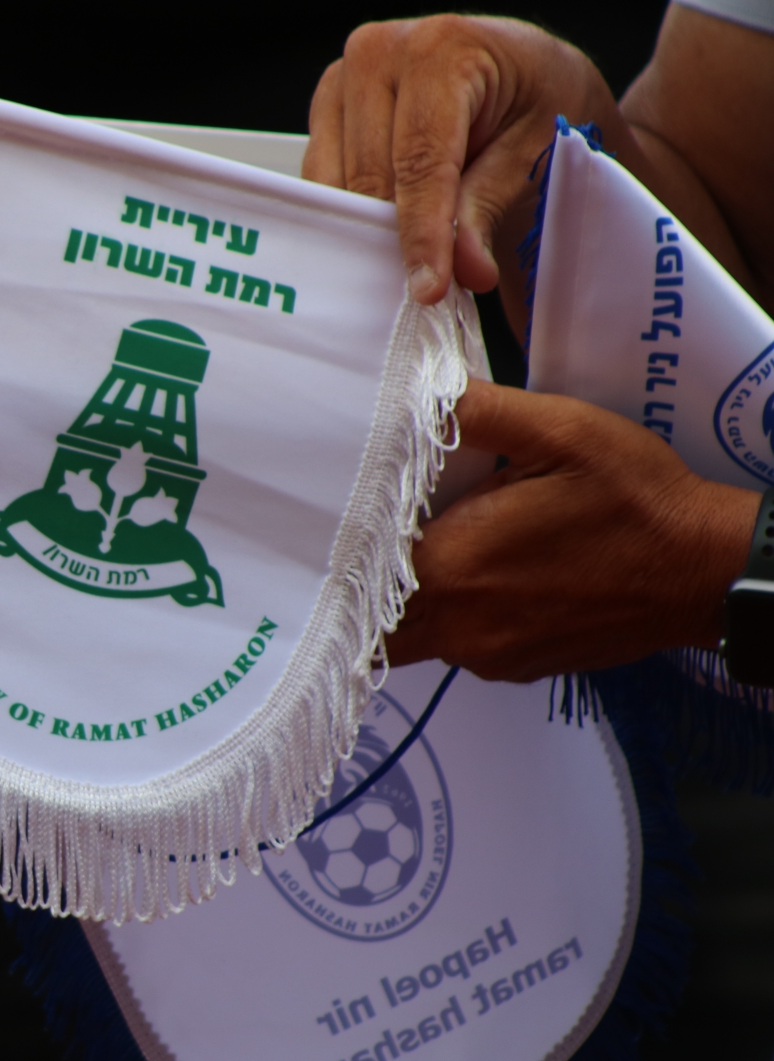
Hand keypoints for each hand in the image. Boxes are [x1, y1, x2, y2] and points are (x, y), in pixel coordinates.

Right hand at [303, 16, 626, 306]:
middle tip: (430, 284)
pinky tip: (385, 225)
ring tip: (413, 254)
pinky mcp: (326, 105)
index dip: (422, 231)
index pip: (419, 160)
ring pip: (336, 181)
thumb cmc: (535, 97)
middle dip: (395, 236)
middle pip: (369, 174)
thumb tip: (463, 269)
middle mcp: (379, 52)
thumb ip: (487, 207)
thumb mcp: (531, 151)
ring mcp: (343, 77)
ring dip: (369, 225)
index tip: (427, 289)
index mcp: (440, 49)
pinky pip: (321, 178)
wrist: (522, 70)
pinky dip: (351, 210)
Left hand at [386, 379, 757, 680]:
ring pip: (417, 631)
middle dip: (377, 573)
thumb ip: (478, 412)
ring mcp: (487, 655)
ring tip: (448, 545)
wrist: (705, 572)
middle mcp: (458, 625)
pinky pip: (461, 643)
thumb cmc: (636, 500)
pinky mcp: (516, 668)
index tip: (360, 507)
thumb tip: (416, 392)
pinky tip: (492, 574)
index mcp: (452, 566)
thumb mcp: (560, 431)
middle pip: (380, 609)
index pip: (362, 561)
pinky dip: (462, 614)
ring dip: (421, 595)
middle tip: (396, 528)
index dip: (355, 535)